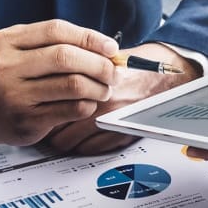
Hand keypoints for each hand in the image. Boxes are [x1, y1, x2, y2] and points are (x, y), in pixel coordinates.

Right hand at [0, 19, 116, 145]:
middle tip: (114, 72)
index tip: (110, 48)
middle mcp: (8, 66)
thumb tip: (107, 50)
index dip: (90, 38)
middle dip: (99, 64)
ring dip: (98, 87)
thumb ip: (56, 44)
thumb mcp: (21, 50)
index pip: (56, 31)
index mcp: (9, 41)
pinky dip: (88, 105)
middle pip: (66, 58)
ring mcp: (16, 95)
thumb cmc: (11, 76)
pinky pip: (71, 109)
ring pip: (72, 85)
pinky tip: (89, 103)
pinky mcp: (28, 120)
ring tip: (105, 89)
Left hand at [45, 43, 199, 154]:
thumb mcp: (106, 58)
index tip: (37, 107)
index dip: (41, 107)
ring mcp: (112, 123)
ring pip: (70, 142)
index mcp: (93, 81)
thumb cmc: (141, 64)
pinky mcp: (122, 135)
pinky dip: (83, 146)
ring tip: (61, 134)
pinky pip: (91, 149)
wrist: (171, 75)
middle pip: (56, 127)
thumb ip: (79, 67)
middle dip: (48, 127)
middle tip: (44, 124)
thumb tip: (50, 73)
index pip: (52, 102)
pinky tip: (82, 138)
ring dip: (63, 139)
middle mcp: (101, 104)